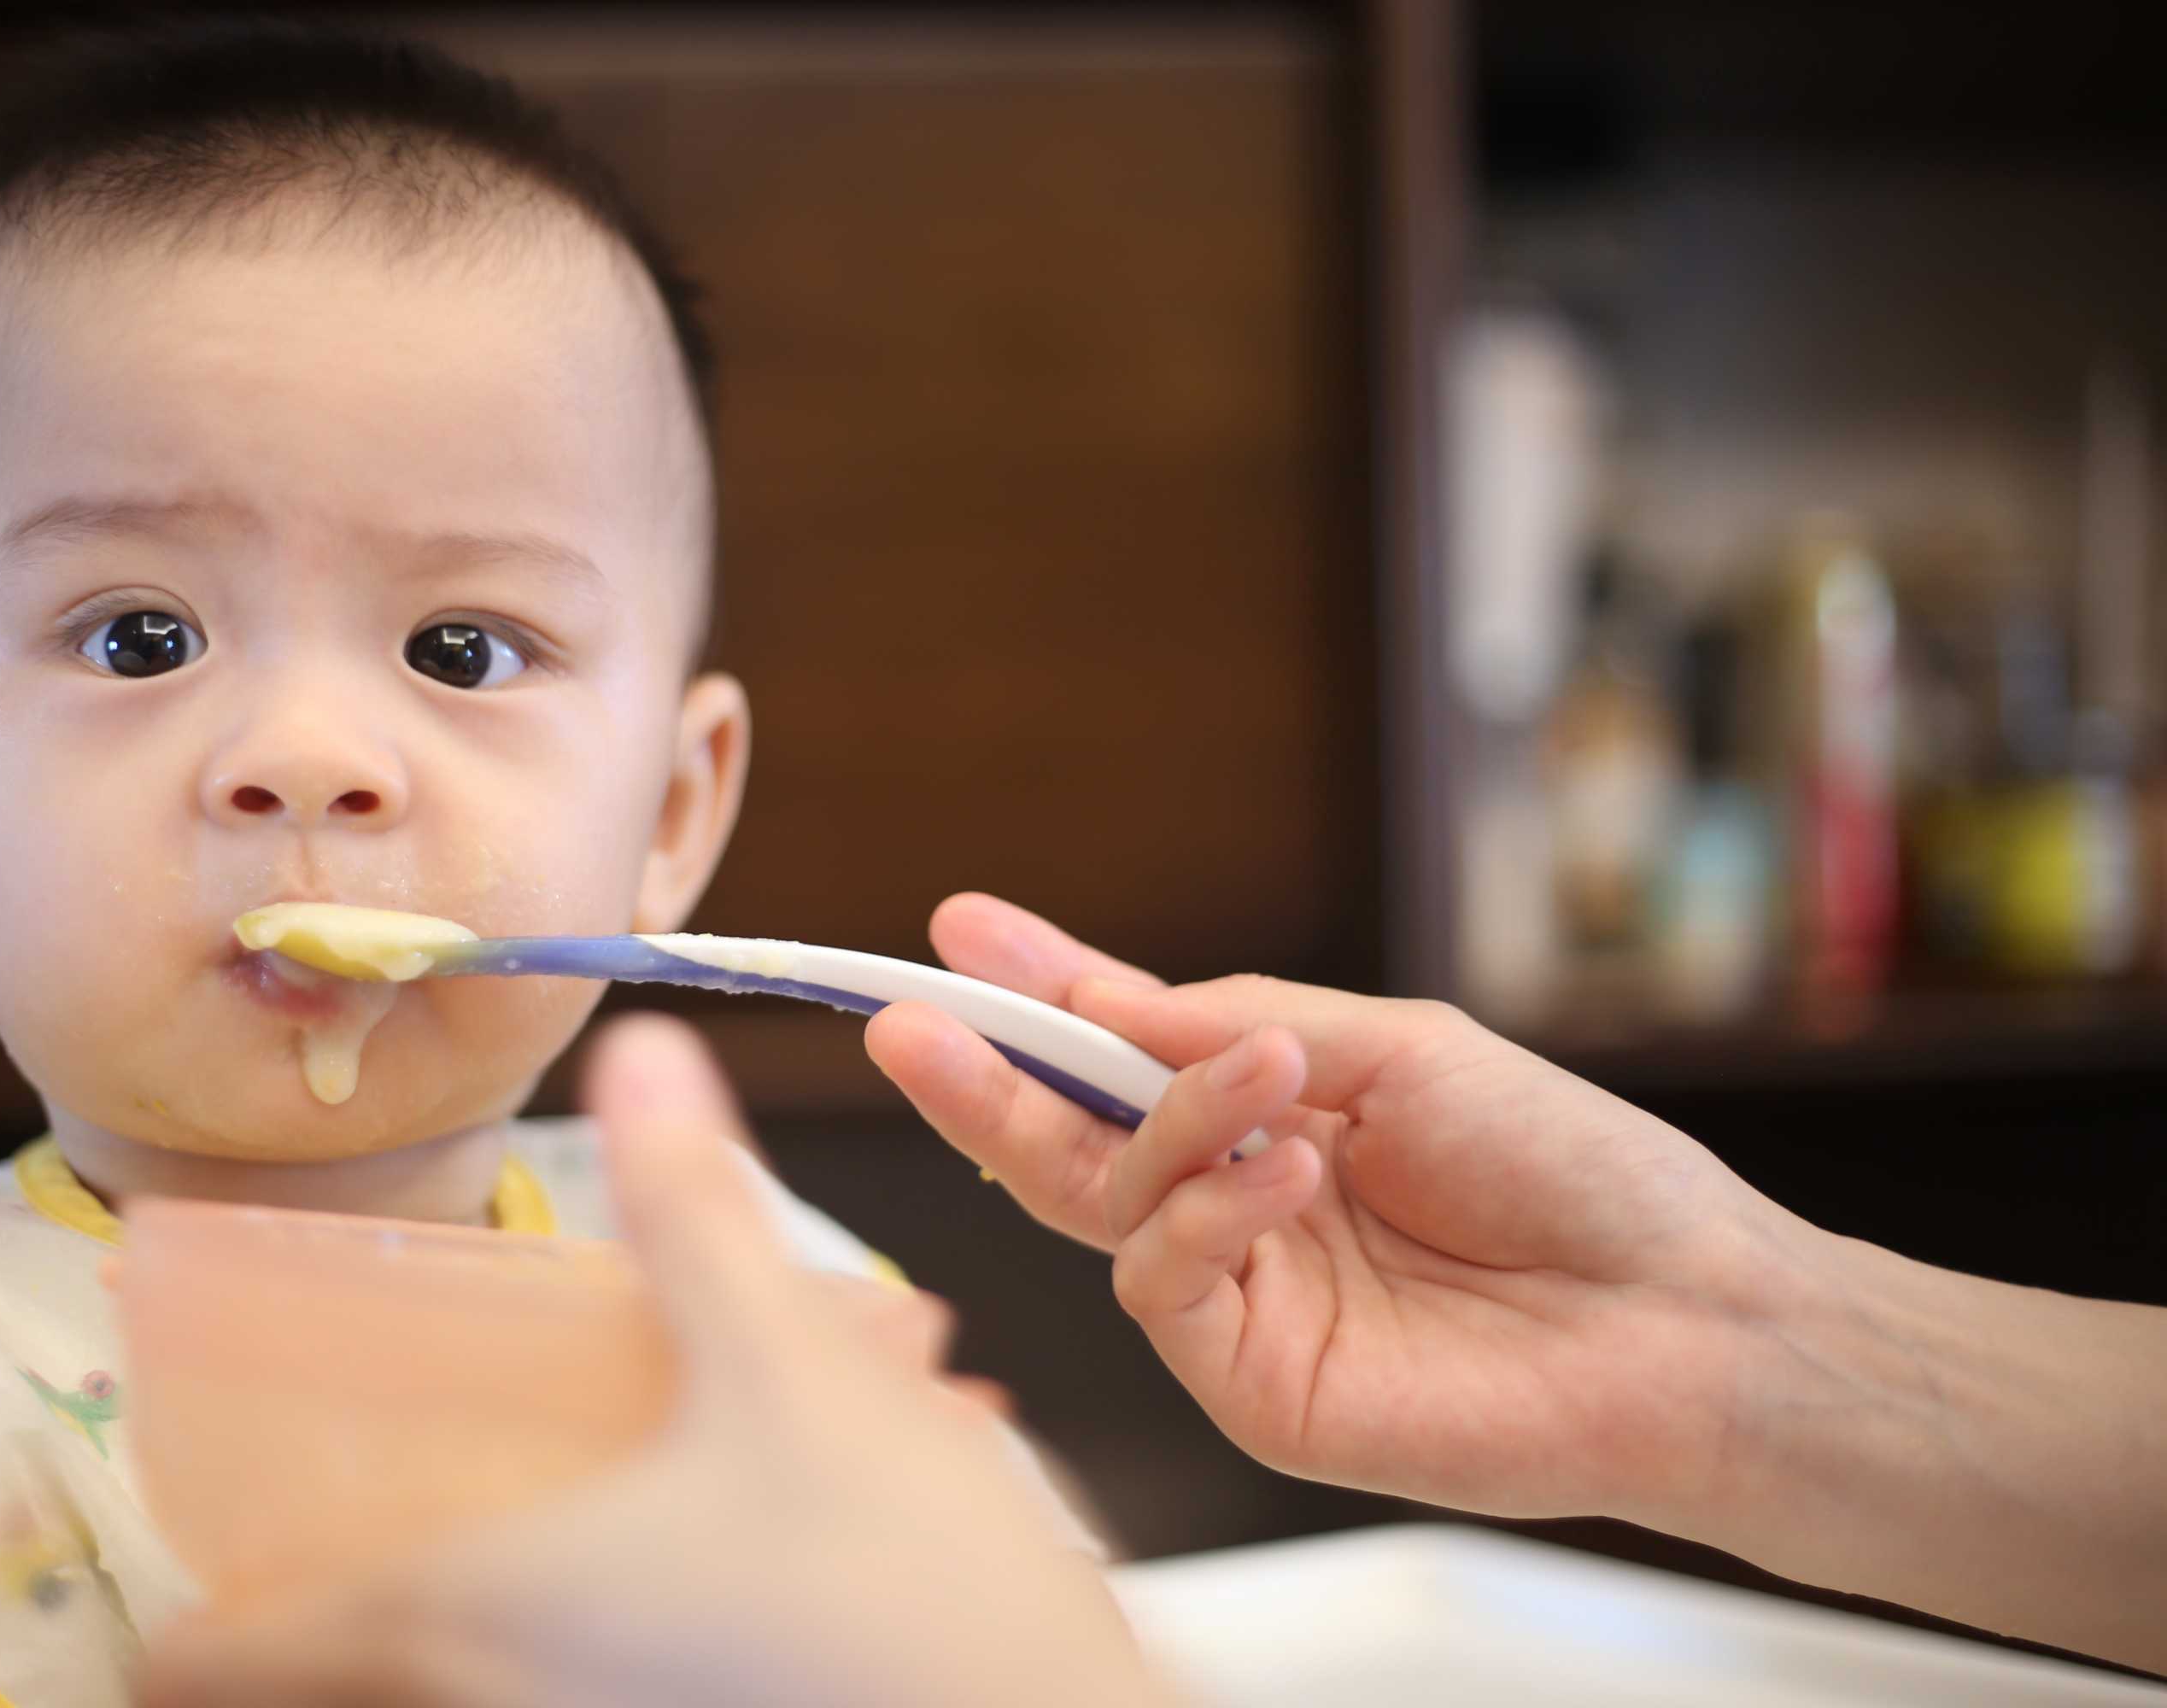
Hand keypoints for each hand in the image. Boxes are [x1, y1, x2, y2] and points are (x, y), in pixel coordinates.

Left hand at [141, 1013, 1165, 1707]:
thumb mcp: (788, 1365)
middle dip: (323, 1651)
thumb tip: (649, 1058)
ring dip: (449, 1659)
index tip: (187, 1599)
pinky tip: (668, 1615)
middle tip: (347, 1574)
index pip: (232, 1659)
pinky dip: (565, 1673)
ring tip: (527, 1576)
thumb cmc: (905, 1585)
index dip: (189, 1632)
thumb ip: (697, 1212)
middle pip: (334, 1704)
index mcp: (479, 1611)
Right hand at [865, 893, 1819, 1528]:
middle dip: (986, 1079)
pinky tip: (1286, 1175)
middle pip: (1069, 1147)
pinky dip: (1204, 1215)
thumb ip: (1238, 1028)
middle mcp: (1238, 1211)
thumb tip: (1103, 996)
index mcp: (1273, 1121)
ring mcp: (1240, 1303)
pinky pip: (1162, 1288)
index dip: (1039, 999)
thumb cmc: (1568, 1170)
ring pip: (1111, 1208)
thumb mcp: (1397, 1050)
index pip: (1122, 1061)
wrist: (1682, 1314)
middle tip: (910, 1022)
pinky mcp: (1253, 1386)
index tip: (959, 934)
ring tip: (1262, 1081)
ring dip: (1165, 1127)